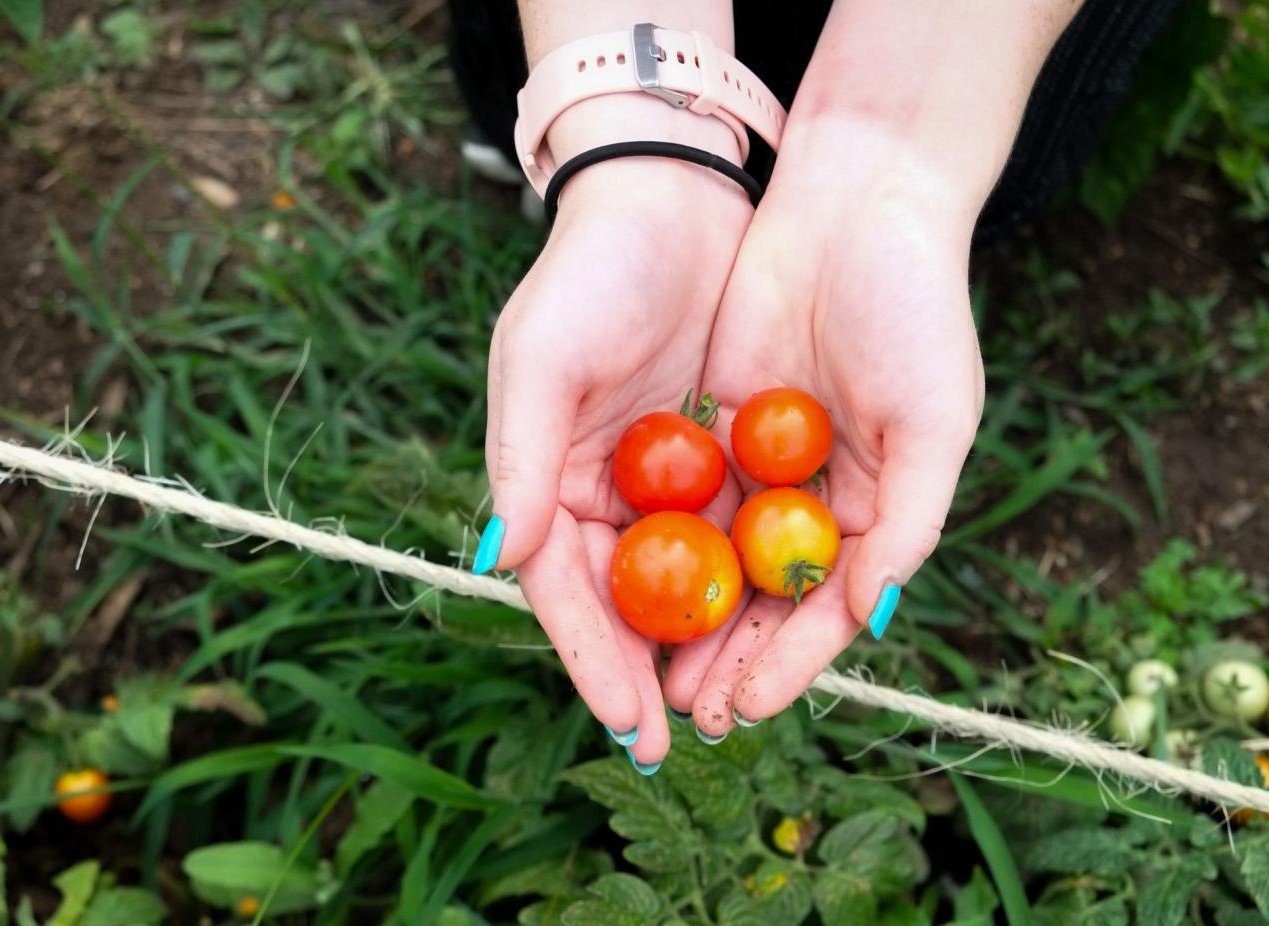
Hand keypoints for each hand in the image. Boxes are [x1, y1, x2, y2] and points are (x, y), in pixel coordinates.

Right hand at [479, 159, 750, 765]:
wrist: (673, 199)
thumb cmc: (592, 274)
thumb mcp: (543, 358)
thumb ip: (522, 458)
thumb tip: (496, 562)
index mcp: (551, 483)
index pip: (565, 591)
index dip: (593, 660)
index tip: (630, 720)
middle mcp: (606, 495)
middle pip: (628, 603)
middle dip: (652, 672)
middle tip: (683, 740)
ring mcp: (668, 481)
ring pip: (687, 581)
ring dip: (708, 643)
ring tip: (736, 704)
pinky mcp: (724, 456)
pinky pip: (738, 532)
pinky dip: (753, 580)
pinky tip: (780, 622)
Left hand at [665, 119, 984, 737]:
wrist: (857, 206)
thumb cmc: (915, 312)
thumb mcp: (932, 423)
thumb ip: (907, 524)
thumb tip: (870, 618)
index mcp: (877, 509)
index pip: (827, 609)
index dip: (789, 663)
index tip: (748, 707)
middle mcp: (817, 499)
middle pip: (766, 598)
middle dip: (730, 655)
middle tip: (687, 711)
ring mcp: (763, 463)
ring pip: (719, 559)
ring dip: (691, 616)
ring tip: (654, 672)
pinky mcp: (717, 424)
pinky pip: (687, 495)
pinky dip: (665, 543)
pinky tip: (630, 584)